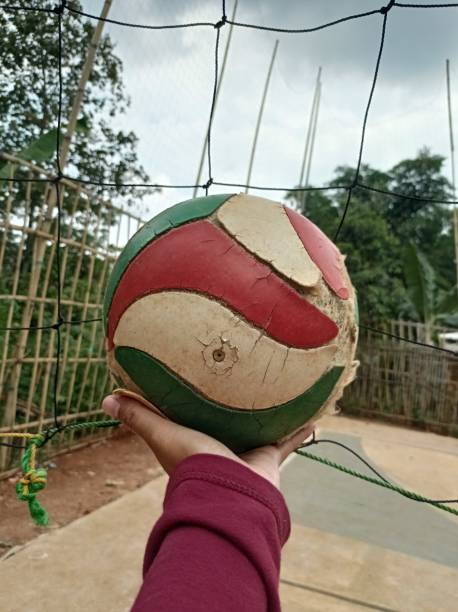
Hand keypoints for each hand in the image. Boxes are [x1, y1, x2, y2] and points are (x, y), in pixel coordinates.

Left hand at [102, 394, 314, 489]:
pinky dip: (301, 429)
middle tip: (244, 379)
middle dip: (237, 405)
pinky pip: (289, 439)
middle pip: (232, 420)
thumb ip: (139, 416)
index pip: (194, 415)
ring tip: (281, 391)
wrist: (229, 495)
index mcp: (197, 440)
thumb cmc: (193, 465)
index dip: (194, 401)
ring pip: (263, 426)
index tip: (198, 381)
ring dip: (271, 413)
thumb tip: (106, 398)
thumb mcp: (163, 434)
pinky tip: (314, 413)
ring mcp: (247, 451)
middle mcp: (222, 445)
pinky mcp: (269, 455)